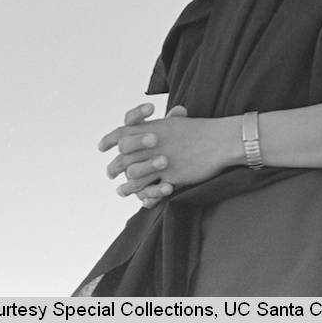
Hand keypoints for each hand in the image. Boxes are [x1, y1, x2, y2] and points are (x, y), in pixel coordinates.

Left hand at [99, 104, 235, 206]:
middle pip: (123, 156)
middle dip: (115, 167)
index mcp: (152, 127)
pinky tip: (143, 200)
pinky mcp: (171, 176)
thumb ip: (158, 126)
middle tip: (111, 173)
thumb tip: (147, 128)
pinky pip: (153, 188)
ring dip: (127, 185)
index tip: (101, 148)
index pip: (122, 132)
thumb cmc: (200, 130)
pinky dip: (146, 195)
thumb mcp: (175, 123)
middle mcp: (152, 143)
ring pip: (133, 174)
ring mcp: (161, 160)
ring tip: (122, 191)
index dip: (109, 140)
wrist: (220, 140)